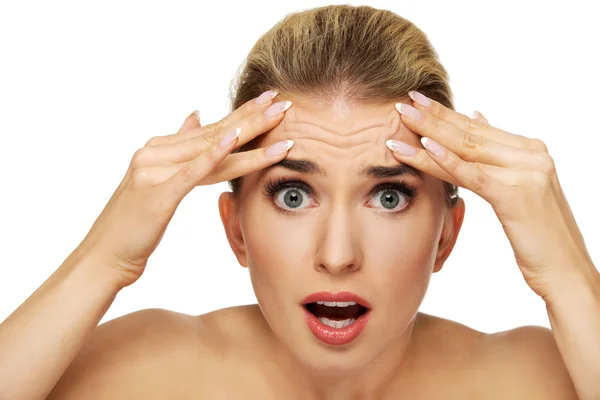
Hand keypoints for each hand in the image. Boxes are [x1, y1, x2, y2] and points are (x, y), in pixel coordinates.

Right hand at [75, 90, 292, 288]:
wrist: (105, 255)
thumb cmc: (135, 223)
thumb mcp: (158, 180)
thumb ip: (179, 148)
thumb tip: (196, 115)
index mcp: (159, 149)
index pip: (210, 130)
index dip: (242, 115)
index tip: (270, 101)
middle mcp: (156, 152)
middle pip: (215, 133)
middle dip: (253, 117)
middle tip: (284, 102)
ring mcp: (154, 169)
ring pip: (211, 148)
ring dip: (249, 133)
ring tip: (279, 120)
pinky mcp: (157, 191)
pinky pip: (192, 171)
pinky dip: (214, 155)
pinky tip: (235, 141)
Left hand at [385, 91, 594, 300]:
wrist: (566, 270)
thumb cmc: (539, 234)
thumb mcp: (520, 187)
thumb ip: (499, 153)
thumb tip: (478, 116)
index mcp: (530, 150)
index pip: (478, 128)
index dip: (445, 114)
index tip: (417, 101)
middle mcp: (530, 155)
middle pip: (469, 133)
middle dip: (432, 117)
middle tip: (401, 103)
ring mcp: (525, 173)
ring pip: (466, 150)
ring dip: (429, 133)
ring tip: (401, 119)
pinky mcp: (515, 196)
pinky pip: (473, 175)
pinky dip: (446, 160)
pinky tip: (424, 147)